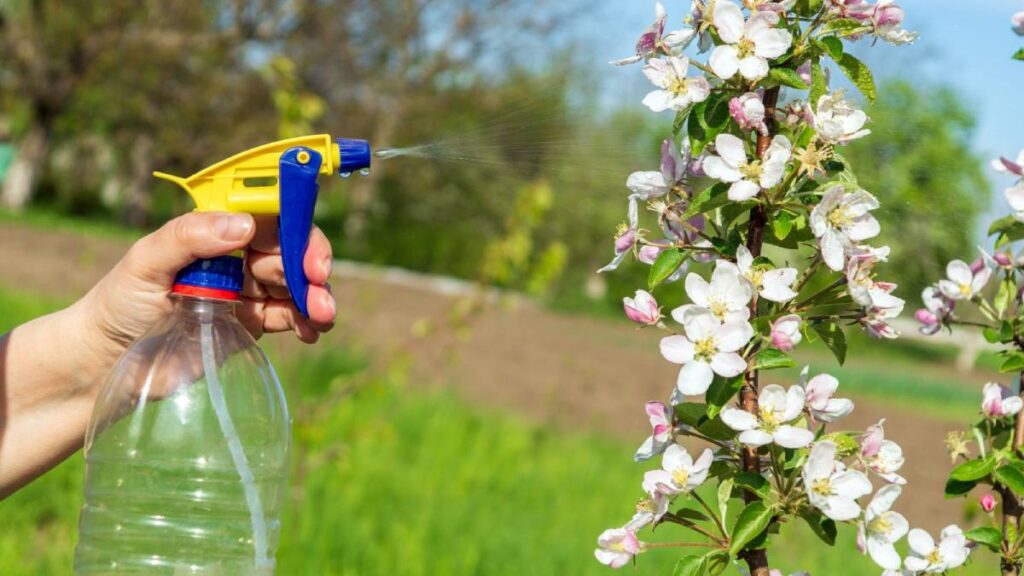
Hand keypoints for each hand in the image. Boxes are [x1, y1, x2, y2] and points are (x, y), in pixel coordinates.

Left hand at [82, 211, 335, 364]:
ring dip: (316, 297)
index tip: (307, 250)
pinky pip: (290, 316)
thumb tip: (242, 225)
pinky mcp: (251, 323)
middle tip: (318, 286)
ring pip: (296, 285)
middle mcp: (235, 256)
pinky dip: (307, 322)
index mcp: (214, 232)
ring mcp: (246, 290)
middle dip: (311, 266)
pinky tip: (311, 332)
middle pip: (289, 251)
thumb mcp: (145, 262)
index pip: (267, 218)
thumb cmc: (118, 304)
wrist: (107, 362)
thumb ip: (189, 237)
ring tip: (322, 318)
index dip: (295, 229)